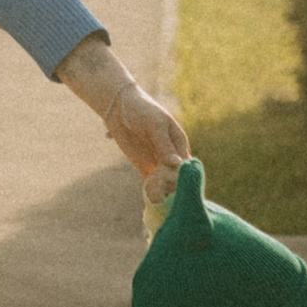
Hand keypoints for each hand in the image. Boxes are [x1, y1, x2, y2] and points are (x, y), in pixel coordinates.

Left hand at [56, 37, 190, 182]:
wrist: (119, 109)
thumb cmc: (141, 111)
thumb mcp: (154, 125)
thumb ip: (164, 144)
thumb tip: (176, 164)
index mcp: (179, 143)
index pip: (186, 164)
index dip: (182, 175)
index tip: (172, 181)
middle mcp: (172, 155)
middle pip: (177, 176)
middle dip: (172, 185)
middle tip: (162, 189)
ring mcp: (158, 162)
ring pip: (165, 182)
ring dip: (162, 190)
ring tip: (155, 195)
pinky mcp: (145, 167)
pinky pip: (151, 183)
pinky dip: (151, 191)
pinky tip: (149, 196)